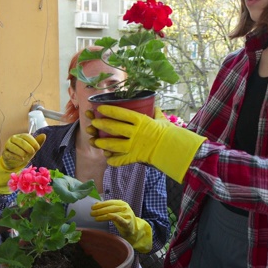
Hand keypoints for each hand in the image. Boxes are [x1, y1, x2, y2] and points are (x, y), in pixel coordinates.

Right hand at [0, 133, 45, 193]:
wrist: (15, 161)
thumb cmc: (25, 152)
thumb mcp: (32, 148)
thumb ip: (38, 142)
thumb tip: (44, 135)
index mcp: (20, 136)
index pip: (26, 136)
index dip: (33, 141)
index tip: (37, 147)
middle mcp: (13, 139)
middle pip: (20, 141)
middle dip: (27, 146)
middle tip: (33, 152)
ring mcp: (7, 146)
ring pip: (13, 147)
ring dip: (20, 151)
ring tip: (26, 156)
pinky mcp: (5, 153)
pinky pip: (9, 154)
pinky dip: (16, 157)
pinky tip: (21, 159)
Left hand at [88, 105, 205, 182]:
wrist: (174, 148)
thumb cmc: (169, 132)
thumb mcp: (162, 120)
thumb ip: (156, 113)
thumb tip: (155, 107)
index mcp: (142, 121)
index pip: (122, 113)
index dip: (109, 110)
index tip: (100, 108)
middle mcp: (136, 132)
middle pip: (115, 128)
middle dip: (102, 125)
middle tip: (94, 123)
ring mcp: (135, 145)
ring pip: (114, 144)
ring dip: (103, 143)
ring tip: (95, 142)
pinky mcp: (136, 157)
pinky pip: (121, 160)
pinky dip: (113, 160)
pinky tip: (108, 159)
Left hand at [91, 200, 151, 252]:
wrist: (133, 229)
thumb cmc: (122, 219)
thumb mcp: (116, 212)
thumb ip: (107, 207)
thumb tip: (96, 204)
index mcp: (122, 203)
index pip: (110, 202)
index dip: (101, 204)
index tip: (92, 207)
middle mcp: (125, 208)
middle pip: (111, 207)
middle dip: (100, 210)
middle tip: (91, 213)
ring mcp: (127, 215)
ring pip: (113, 213)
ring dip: (103, 215)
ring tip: (95, 218)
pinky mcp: (127, 223)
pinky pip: (119, 219)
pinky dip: (112, 217)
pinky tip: (105, 217)